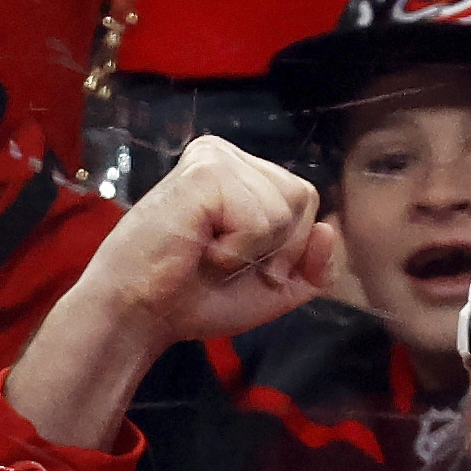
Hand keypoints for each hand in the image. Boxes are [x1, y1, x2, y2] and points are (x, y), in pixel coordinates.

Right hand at [87, 135, 341, 346]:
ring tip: (208, 253)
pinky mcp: (205, 171)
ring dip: (251, 251)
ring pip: (285, 208)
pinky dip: (237, 250)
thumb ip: (313, 266)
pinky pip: (261, 218)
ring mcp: (215, 157)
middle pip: (302, 197)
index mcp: (241, 173)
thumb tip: (330, 230)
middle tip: (224, 262)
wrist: (140, 314)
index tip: (241, 267)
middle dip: (276, 248)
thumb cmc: (194, 298)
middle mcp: (227, 155)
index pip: (303, 199)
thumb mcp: (272, 289)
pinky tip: (200, 248)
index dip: (289, 247)